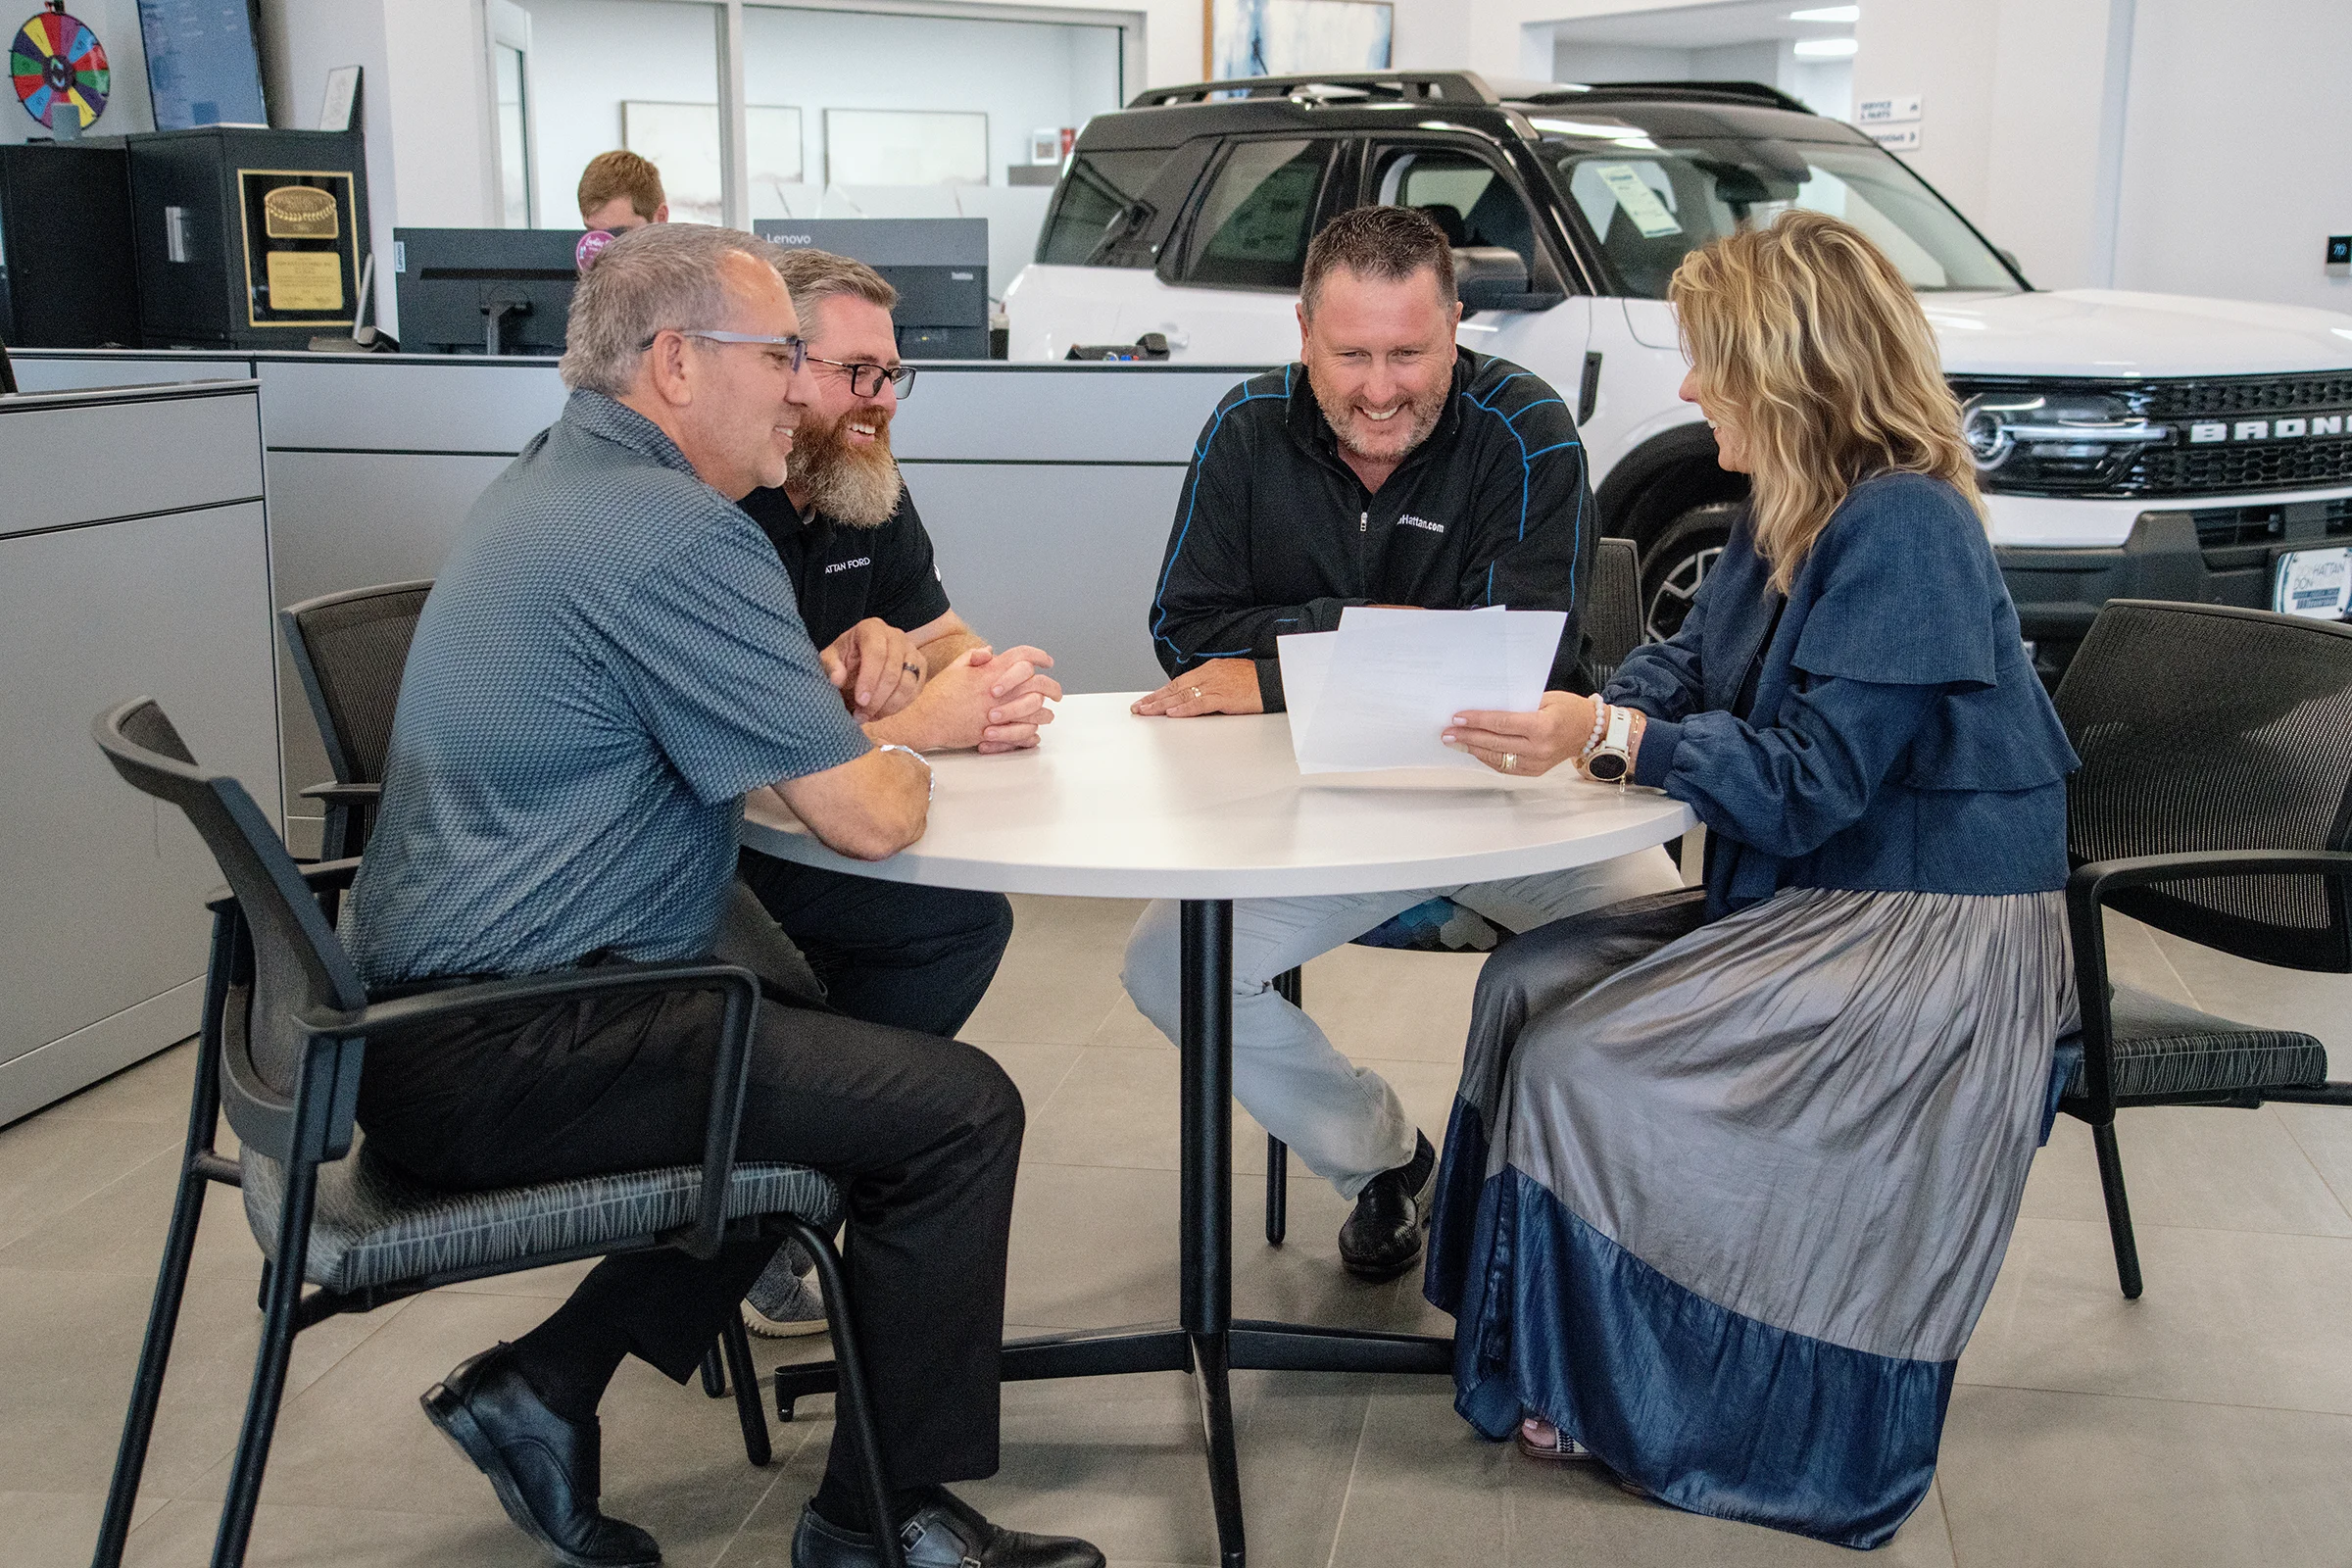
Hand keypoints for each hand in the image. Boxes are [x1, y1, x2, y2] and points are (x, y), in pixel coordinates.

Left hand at [821, 617, 922, 720]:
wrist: (860, 660)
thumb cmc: (844, 658)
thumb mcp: (830, 659)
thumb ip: (831, 667)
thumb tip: (837, 679)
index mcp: (871, 629)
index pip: (876, 653)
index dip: (869, 679)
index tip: (860, 701)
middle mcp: (895, 635)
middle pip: (893, 671)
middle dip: (878, 698)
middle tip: (862, 715)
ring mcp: (912, 650)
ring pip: (908, 683)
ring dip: (889, 705)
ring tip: (871, 716)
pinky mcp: (921, 666)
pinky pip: (915, 690)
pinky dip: (899, 706)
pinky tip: (882, 712)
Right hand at [874, 647, 1057, 751]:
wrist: (925, 719)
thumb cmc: (938, 694)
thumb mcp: (955, 668)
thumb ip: (975, 657)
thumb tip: (991, 653)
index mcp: (991, 671)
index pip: (1023, 656)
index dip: (1039, 655)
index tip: (1047, 661)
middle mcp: (999, 690)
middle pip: (1038, 683)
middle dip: (1052, 686)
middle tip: (1056, 692)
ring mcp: (999, 712)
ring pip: (1036, 710)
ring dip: (1044, 711)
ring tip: (1046, 712)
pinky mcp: (995, 732)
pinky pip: (1024, 732)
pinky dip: (1032, 732)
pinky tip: (1033, 730)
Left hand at [1131, 657, 1263, 717]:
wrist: (1275, 680)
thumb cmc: (1256, 681)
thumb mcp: (1229, 678)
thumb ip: (1211, 686)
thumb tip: (1195, 698)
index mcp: (1210, 669)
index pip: (1179, 682)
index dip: (1161, 692)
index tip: (1148, 700)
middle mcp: (1209, 675)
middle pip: (1176, 688)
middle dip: (1155, 698)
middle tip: (1139, 708)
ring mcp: (1216, 685)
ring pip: (1183, 696)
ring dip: (1162, 705)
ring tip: (1147, 711)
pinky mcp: (1224, 697)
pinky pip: (1199, 704)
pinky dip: (1184, 709)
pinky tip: (1171, 713)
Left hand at [1442, 691, 1597, 777]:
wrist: (1590, 731)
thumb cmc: (1569, 709)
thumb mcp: (1545, 698)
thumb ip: (1516, 705)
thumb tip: (1485, 708)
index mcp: (1543, 727)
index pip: (1502, 724)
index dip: (1477, 721)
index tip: (1457, 718)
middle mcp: (1539, 748)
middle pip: (1495, 742)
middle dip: (1467, 737)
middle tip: (1447, 733)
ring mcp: (1537, 763)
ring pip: (1497, 757)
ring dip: (1473, 749)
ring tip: (1455, 742)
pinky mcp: (1534, 771)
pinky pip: (1505, 766)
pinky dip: (1487, 758)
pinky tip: (1474, 750)